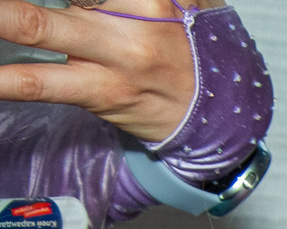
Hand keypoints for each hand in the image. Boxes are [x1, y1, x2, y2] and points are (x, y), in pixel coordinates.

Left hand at [0, 0, 196, 142]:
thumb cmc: (190, 47)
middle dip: (11, 7)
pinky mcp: (98, 92)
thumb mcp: (188, 2)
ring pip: (37, 27)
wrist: (221, 117)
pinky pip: (40, 83)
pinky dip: (5, 80)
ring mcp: (112, 58)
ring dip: (2, 20)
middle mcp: (131, 20)